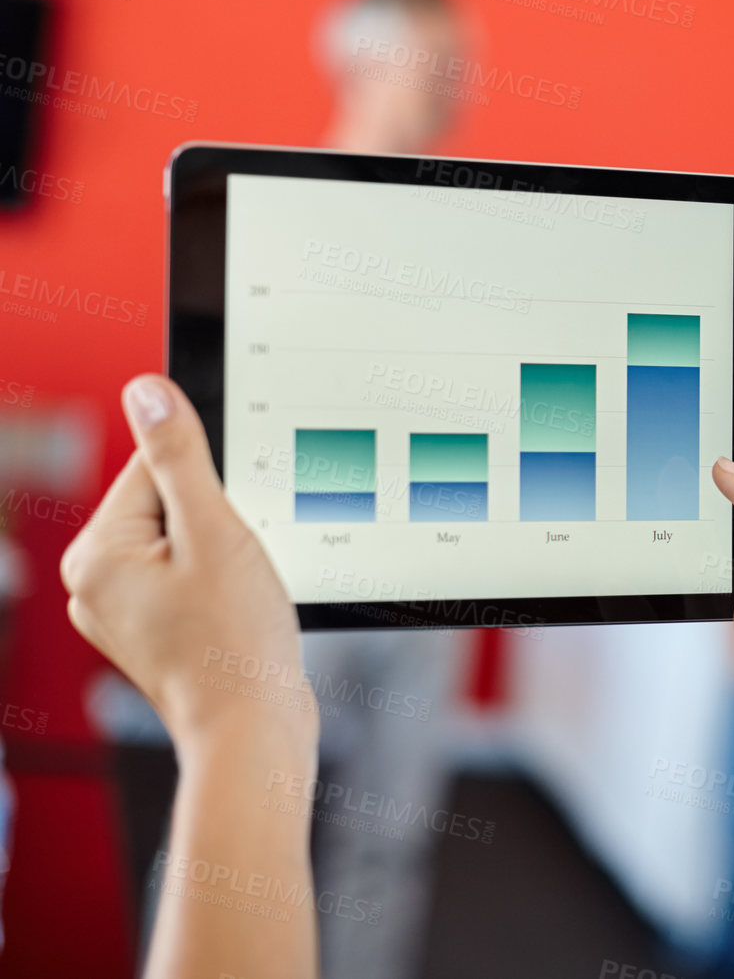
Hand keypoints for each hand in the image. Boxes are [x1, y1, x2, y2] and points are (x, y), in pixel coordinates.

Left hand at [61, 375, 313, 752]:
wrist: (252, 728)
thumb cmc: (234, 641)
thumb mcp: (214, 532)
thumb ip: (178, 456)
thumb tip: (147, 393)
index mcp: (96, 553)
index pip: (154, 469)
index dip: (212, 491)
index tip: (233, 532)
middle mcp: (93, 583)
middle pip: (168, 505)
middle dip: (217, 523)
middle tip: (236, 570)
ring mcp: (120, 611)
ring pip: (182, 541)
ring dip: (222, 553)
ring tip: (236, 596)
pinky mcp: (149, 630)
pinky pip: (186, 576)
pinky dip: (218, 583)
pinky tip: (234, 611)